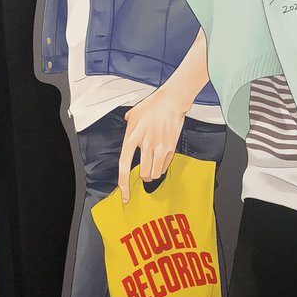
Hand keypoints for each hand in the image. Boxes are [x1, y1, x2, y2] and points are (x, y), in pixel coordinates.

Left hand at [117, 88, 187, 203]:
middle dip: (143, 177)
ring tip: (152, 163)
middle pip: (143, 174)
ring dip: (153, 173)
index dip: (124, 183)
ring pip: (155, 174)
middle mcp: (145, 144)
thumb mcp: (133, 114)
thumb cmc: (153, 106)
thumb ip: (127, 127)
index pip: (124, 165)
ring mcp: (159, 147)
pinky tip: (161, 156)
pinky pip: (165, 167)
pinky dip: (162, 166)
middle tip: (143, 170)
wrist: (172, 101)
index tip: (125, 195)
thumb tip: (127, 133)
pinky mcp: (171, 148)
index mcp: (132, 137)